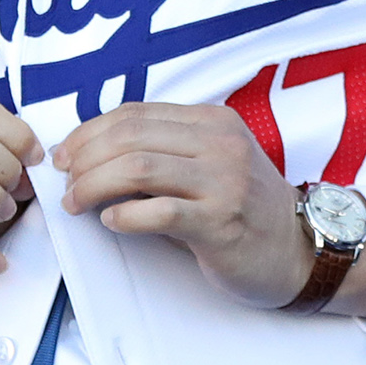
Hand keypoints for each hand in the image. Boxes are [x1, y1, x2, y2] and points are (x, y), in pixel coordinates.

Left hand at [52, 102, 365, 315]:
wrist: (301, 251)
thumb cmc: (246, 211)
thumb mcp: (213, 164)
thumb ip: (167, 153)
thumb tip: (94, 155)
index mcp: (214, 122)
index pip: (136, 114)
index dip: (89, 132)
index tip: (64, 155)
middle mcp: (221, 144)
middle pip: (131, 137)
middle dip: (84, 157)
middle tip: (65, 181)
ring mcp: (225, 181)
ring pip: (138, 168)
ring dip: (94, 185)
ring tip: (76, 202)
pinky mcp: (221, 222)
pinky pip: (159, 212)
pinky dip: (124, 216)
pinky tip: (110, 222)